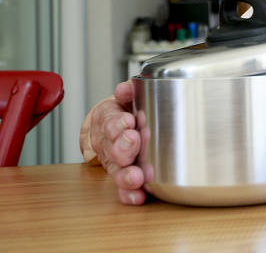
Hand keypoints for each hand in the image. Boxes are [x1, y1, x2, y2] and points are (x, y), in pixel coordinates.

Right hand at [88, 81, 145, 204]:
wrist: (121, 126)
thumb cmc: (128, 110)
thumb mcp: (128, 96)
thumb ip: (129, 91)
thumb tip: (125, 88)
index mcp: (108, 120)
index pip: (107, 121)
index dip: (116, 123)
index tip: (128, 121)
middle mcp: (108, 143)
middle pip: (111, 148)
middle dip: (122, 147)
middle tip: (133, 142)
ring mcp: (115, 162)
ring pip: (116, 170)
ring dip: (125, 175)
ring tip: (136, 177)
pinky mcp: (124, 177)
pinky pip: (124, 189)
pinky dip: (129, 194)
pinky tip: (138, 196)